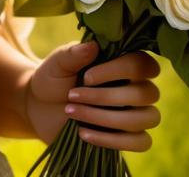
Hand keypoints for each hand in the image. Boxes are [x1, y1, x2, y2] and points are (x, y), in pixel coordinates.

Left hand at [25, 40, 160, 151]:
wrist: (40, 107)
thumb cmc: (53, 79)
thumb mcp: (57, 63)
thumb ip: (74, 53)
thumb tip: (94, 46)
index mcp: (122, 62)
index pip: (143, 64)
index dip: (119, 71)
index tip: (87, 77)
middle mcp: (136, 86)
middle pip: (147, 93)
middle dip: (106, 97)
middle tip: (72, 96)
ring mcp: (137, 113)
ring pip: (146, 118)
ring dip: (106, 118)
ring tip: (72, 112)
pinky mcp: (131, 137)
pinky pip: (141, 142)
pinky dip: (112, 139)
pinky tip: (83, 133)